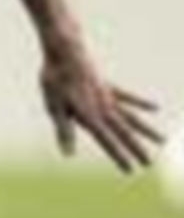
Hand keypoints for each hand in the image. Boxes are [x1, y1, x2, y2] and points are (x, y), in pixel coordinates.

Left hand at [40, 42, 162, 171]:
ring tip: (163, 141)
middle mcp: (103, 107)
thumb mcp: (54, 105)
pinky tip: (155, 108)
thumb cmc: (55, 77)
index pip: (106, 140)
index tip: (131, 170)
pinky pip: (126, 96)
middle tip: (149, 164)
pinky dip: (140, 102)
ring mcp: (107, 95)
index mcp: (89, 115)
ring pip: (131, 116)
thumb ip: (64, 130)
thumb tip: (68, 155)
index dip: (118, 156)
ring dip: (146, 129)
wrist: (64, 47)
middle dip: (136, 148)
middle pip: (123, 131)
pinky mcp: (107, 84)